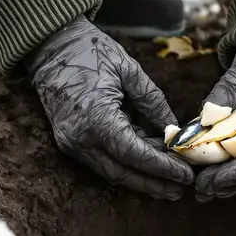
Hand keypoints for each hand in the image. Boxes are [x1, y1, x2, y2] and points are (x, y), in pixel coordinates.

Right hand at [27, 17, 193, 198]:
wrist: (50, 46)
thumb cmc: (90, 51)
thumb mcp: (129, 70)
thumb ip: (152, 102)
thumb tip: (173, 129)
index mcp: (97, 119)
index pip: (135, 154)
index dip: (162, 167)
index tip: (185, 175)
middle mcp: (81, 138)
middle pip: (123, 172)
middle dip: (154, 184)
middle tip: (181, 189)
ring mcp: (72, 142)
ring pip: (111, 171)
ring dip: (141, 178)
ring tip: (169, 182)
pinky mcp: (69, 141)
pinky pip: (102, 160)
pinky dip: (126, 164)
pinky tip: (148, 163)